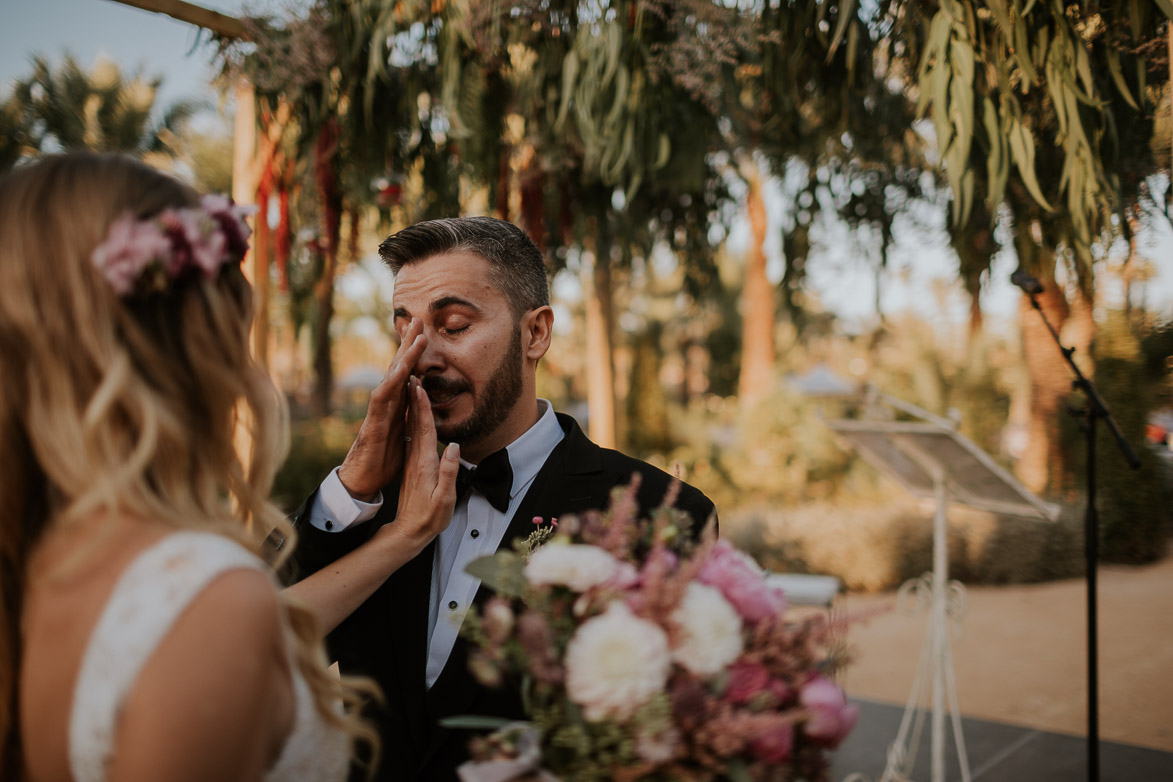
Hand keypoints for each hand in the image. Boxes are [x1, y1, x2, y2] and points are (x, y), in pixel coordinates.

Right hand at [338, 318, 426, 500]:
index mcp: (397, 404)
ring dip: (405, 355)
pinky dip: (393, 381)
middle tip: (418, 319)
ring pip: (392, 376)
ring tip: (417, 336)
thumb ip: (413, 418)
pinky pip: (383, 397)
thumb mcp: (407, 434)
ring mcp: (379, 409)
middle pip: (399, 367)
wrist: (365, 480)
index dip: (416, 354)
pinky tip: (402, 368)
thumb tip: (424, 408)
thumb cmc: (384, 458)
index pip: (408, 374)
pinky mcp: (373, 421)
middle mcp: (387, 402)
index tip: (426, 333)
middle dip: (408, 343)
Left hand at [384, 377, 460, 548]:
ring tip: (412, 387)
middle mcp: (415, 458)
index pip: (423, 428)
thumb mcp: (444, 498)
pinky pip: (411, 436)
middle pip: (415, 422)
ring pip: (412, 427)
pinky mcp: (412, 466)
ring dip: (412, 406)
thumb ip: (448, 472)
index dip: (422, 406)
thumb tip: (453, 446)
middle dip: (414, 397)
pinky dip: (412, 421)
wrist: (408, 531)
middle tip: (412, 373)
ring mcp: (412, 461)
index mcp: (424, 462)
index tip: (419, 385)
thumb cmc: (429, 517)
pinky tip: (413, 414)